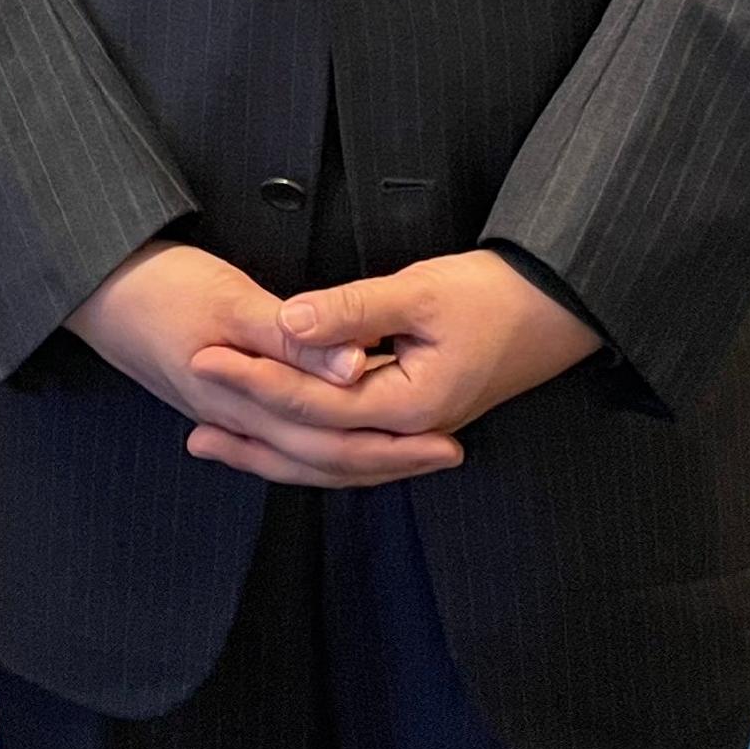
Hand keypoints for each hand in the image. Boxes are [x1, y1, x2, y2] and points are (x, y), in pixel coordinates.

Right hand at [66, 240, 464, 489]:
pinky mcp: (211, 397)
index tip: (446, 441)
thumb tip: (356, 371)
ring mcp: (220, 412)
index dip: (393, 444)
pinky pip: (273, 437)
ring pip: (297, 454)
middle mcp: (236, 419)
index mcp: (247, 400)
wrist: (89, 289)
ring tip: (399, 454)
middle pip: (321, 457)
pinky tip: (319, 439)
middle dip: (386, 460)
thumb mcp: (230, 302)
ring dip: (350, 457)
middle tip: (445, 454)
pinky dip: (307, 445)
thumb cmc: (156, 286)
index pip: (334, 439)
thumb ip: (293, 339)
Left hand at [182, 251, 600, 478]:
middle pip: (314, 446)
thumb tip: (288, 322)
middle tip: (188, 409)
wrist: (561, 308)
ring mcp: (412, 432)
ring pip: (327, 456)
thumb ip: (352, 311)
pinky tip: (272, 433)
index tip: (204, 356)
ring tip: (211, 438)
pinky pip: (345, 445)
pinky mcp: (412, 419)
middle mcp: (408, 432)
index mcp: (409, 407)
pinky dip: (303, 441)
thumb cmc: (499, 294)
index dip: (254, 379)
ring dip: (269, 447)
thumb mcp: (422, 292)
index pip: (314, 402)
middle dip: (249, 426)